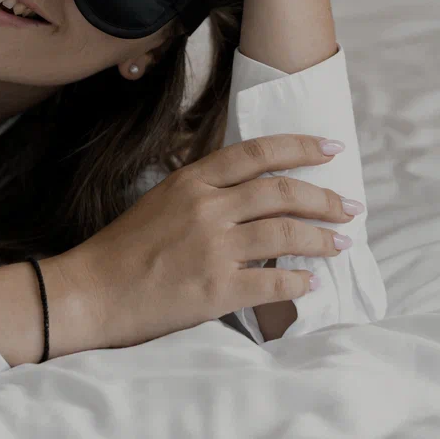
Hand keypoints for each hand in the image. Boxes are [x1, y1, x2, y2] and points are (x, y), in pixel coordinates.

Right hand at [52, 134, 356, 350]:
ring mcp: (212, 247)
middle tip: (349, 205)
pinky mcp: (216, 288)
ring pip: (285, 233)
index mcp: (191, 182)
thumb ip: (203, 194)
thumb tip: (250, 195)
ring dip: (320, 238)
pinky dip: (299, 282)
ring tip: (340, 243)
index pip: (256, 153)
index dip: (299, 147)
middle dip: (324, 197)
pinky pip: (274, 282)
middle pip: (281, 191)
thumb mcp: (160, 203)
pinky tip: (310, 283)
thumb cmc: (122, 251)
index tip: (331, 147)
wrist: (90, 291)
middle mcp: (206, 207)